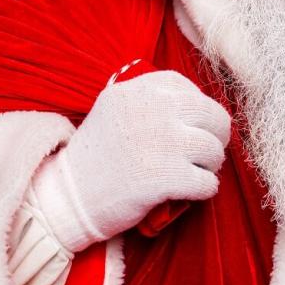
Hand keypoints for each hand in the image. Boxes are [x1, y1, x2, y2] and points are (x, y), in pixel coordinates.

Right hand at [31, 70, 231, 250]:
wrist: (68, 196)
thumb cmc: (97, 155)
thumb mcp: (115, 108)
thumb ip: (151, 99)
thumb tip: (199, 105)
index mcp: (138, 89)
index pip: (189, 89)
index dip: (198, 110)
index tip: (192, 127)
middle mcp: (152, 109)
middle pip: (212, 116)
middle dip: (216, 136)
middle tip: (207, 153)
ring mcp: (161, 142)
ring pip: (213, 150)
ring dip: (210, 165)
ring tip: (197, 172)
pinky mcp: (165, 177)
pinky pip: (207, 182)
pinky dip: (205, 189)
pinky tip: (191, 192)